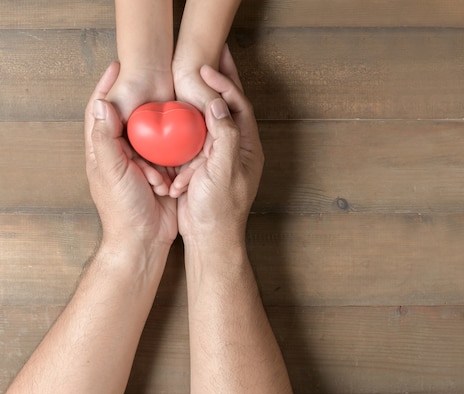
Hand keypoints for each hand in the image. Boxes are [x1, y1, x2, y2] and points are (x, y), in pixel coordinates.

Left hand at [85, 62, 177, 247]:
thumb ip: (105, 138)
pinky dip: (177, 143)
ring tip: (175, 103)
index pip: (101, 112)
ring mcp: (144, 162)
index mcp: (104, 150)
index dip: (106, 87)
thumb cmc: (123, 207)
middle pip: (130, 118)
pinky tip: (188, 130)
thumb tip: (100, 104)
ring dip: (164, 125)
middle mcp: (123, 153)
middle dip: (140, 99)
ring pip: (154, 133)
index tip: (117, 66)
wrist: (144, 239)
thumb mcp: (111, 170)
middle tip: (154, 78)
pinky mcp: (163, 171)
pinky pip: (171, 150)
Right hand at [173, 47, 263, 243]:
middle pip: (231, 104)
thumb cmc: (219, 208)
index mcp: (247, 147)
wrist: (209, 237)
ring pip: (215, 115)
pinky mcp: (206, 162)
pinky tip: (182, 102)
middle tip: (214, 51)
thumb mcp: (223, 170)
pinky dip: (192, 116)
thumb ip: (224, 136)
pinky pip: (199, 132)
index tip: (206, 68)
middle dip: (223, 78)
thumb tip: (220, 104)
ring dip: (207, 92)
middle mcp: (237, 146)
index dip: (225, 85)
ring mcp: (221, 153)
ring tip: (197, 68)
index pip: (239, 106)